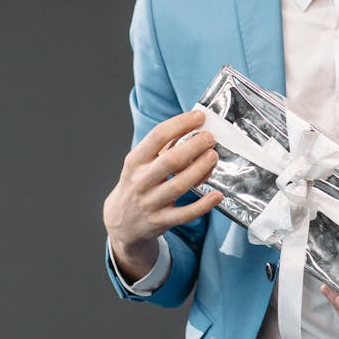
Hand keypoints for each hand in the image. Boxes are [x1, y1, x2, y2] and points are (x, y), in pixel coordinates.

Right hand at [103, 110, 222, 281]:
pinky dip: (202, 205)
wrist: (121, 221)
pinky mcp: (161, 221)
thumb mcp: (141, 163)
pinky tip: (217, 195)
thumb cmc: (137, 184)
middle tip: (210, 137)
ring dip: (199, 169)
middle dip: (193, 146)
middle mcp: (141, 181)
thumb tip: (194, 126)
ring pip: (178, 185)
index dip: (180, 124)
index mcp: (135, 161)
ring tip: (213, 156)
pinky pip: (184, 214)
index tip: (199, 117)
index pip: (157, 136)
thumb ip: (164, 146)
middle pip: (169, 160)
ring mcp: (150, 203)